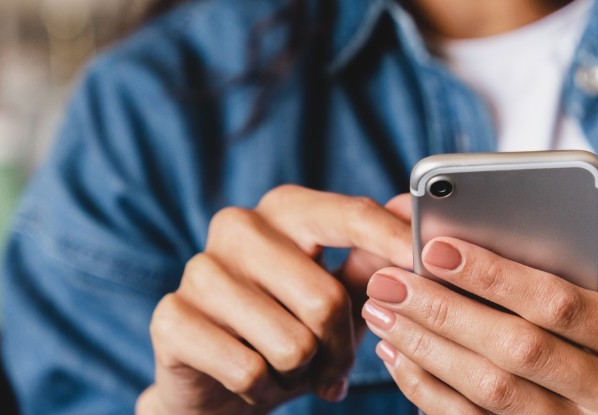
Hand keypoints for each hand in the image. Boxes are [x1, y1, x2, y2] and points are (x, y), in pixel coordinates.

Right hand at [137, 187, 413, 414]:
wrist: (217, 384)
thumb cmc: (290, 328)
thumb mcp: (340, 294)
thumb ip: (375, 258)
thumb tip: (413, 213)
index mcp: (285, 209)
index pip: (349, 215)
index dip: (392, 241)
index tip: (426, 261)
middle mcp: (238, 226)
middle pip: (325, 297)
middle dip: (340, 347)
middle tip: (333, 365)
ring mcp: (199, 269)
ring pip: (291, 342)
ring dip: (301, 373)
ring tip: (288, 368)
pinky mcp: (171, 318)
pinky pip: (248, 370)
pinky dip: (263, 390)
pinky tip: (254, 381)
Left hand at [362, 234, 597, 413]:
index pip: (563, 303)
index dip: (497, 276)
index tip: (437, 247)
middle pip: (520, 349)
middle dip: (447, 310)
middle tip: (391, 280)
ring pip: (492, 391)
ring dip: (428, 348)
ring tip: (384, 311)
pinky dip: (430, 390)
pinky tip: (400, 355)